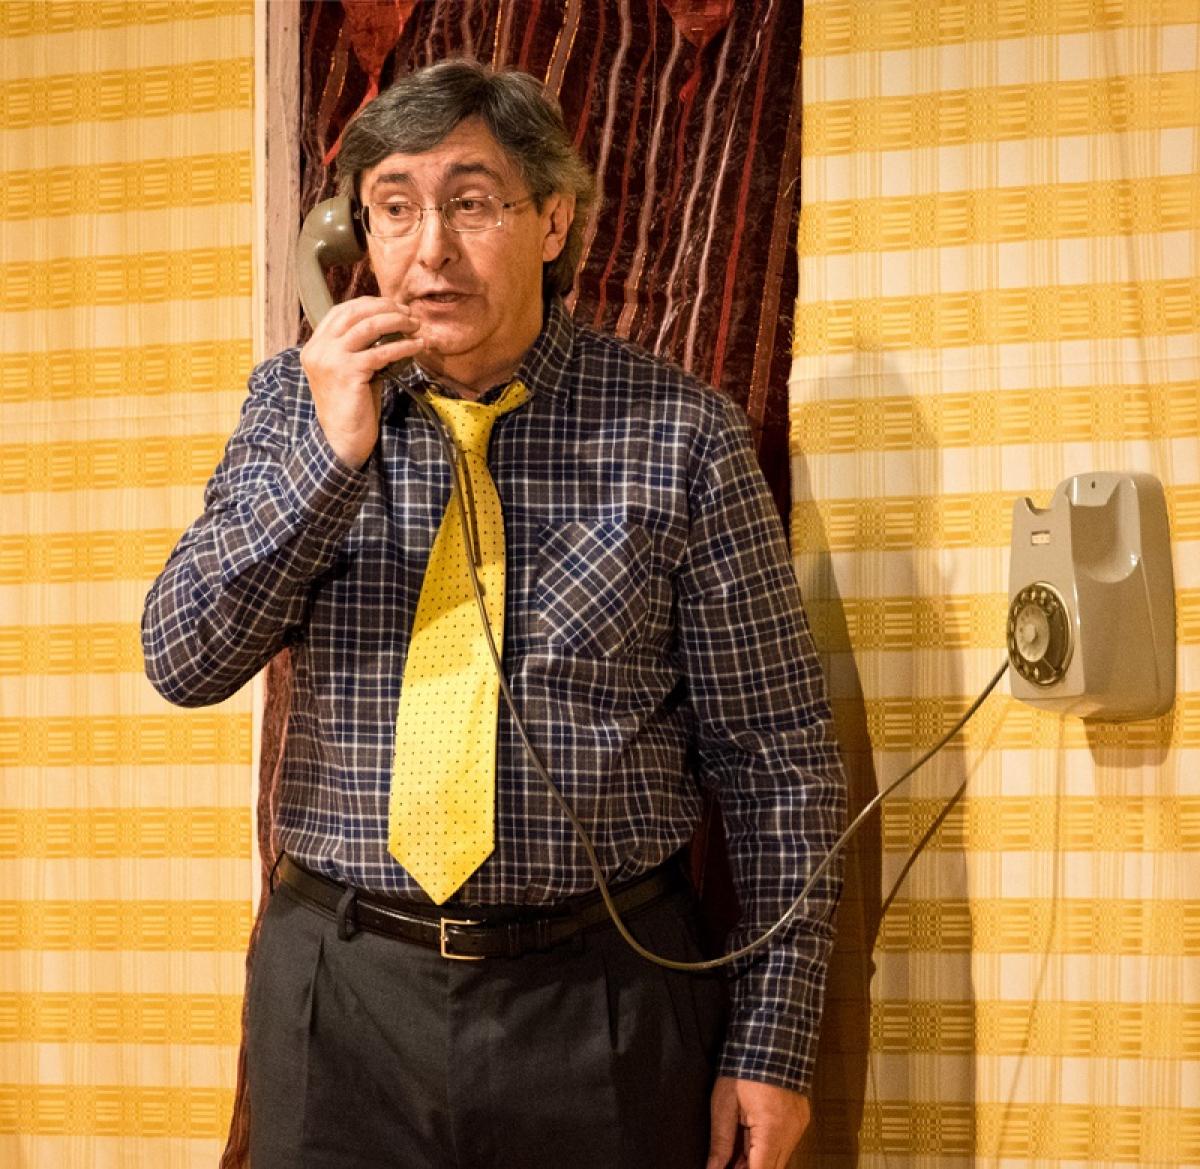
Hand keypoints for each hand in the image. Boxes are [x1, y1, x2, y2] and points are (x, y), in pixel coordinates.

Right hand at [300, 296, 424, 467]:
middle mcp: (318, 349)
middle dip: (385, 308)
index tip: (393, 306)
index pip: (341, 311)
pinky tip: (417, 346)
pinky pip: (381, 352)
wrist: (342, 439)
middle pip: (354, 313)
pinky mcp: (348, 372)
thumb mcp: (349, 370)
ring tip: (416, 325)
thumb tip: (389, 325)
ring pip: (368, 326)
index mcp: (315, 346)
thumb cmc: (352, 406)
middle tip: (409, 313)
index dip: (369, 304)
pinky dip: (403, 346)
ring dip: (396, 321)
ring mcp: (331, 360)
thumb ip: (360, 348)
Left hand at [706, 1076, 810, 1168]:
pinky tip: (750, 1141)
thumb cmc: (744, 1066)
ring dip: (758, 1160)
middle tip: (728, 1163)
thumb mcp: (724, 1104)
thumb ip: (721, 1142)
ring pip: (779, 1160)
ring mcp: (798, 1127)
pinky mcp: (800, 1120)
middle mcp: (791, 1133)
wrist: (771, 1037)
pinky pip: (785, 1146)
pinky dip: (768, 1149)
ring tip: (736, 1151)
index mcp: (772, 1130)